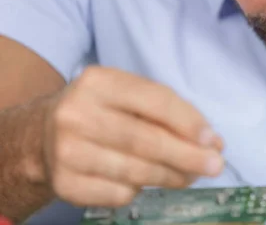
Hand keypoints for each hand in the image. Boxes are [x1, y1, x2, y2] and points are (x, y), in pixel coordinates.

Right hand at [42, 66, 223, 206]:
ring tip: (189, 176)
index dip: (188, 122)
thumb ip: (168, 113)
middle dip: (186, 155)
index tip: (213, 140)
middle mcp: (77, 113)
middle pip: (145, 140)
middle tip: (214, 166)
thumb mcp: (127, 96)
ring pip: (135, 171)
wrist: (41, 135)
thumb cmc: (101, 111)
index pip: (155, 101)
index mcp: (98, 81)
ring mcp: (66, 150)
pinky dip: (139, 190)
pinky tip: (145, 182)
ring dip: (171, 176)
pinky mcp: (64, 183)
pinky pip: (117, 193)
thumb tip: (210, 142)